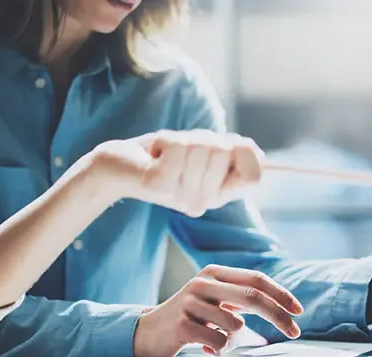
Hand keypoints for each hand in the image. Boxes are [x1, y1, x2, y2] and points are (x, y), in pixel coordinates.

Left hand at [89, 129, 263, 216]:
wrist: (118, 166)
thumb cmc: (162, 155)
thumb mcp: (202, 152)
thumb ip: (232, 152)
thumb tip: (253, 151)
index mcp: (218, 195)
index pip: (254, 176)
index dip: (244, 154)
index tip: (221, 149)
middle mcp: (203, 202)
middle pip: (226, 153)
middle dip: (203, 139)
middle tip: (181, 152)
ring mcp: (182, 196)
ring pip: (202, 147)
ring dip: (182, 139)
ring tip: (165, 154)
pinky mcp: (161, 185)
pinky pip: (180, 147)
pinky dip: (167, 140)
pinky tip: (155, 154)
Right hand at [133, 265, 303, 356]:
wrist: (147, 332)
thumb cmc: (189, 318)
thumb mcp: (214, 301)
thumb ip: (240, 299)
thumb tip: (280, 308)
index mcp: (214, 273)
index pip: (256, 279)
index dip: (281, 294)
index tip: (298, 311)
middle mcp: (203, 283)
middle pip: (253, 297)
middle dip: (278, 316)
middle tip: (295, 332)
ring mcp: (190, 303)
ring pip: (236, 326)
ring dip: (235, 341)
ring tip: (215, 341)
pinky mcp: (182, 325)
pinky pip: (218, 342)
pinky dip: (218, 350)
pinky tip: (203, 347)